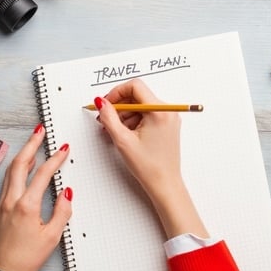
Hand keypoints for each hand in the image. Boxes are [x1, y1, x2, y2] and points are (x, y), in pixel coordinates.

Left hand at [0, 125, 71, 270]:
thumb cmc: (26, 258)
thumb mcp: (52, 237)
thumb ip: (62, 211)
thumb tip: (67, 193)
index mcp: (26, 206)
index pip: (43, 174)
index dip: (55, 159)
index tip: (63, 149)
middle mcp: (11, 200)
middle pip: (20, 164)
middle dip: (31, 144)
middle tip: (40, 131)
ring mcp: (2, 203)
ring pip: (12, 170)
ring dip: (23, 153)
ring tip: (33, 142)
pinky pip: (8, 180)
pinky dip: (17, 167)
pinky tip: (23, 165)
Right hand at [94, 79, 207, 238]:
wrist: (164, 183)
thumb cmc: (148, 166)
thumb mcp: (122, 140)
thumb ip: (109, 117)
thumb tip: (102, 102)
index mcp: (159, 111)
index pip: (135, 86)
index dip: (117, 92)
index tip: (106, 103)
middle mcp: (167, 111)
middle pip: (138, 95)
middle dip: (119, 106)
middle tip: (106, 119)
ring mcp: (169, 118)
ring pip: (141, 105)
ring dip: (125, 114)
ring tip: (115, 131)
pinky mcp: (167, 125)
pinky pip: (148, 114)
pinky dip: (134, 120)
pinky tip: (126, 134)